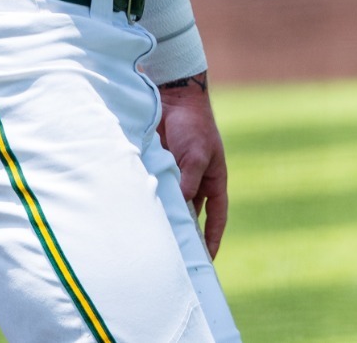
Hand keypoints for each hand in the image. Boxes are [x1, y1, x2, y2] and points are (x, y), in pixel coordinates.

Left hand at [156, 72, 228, 256]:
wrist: (171, 98)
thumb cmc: (193, 124)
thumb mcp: (196, 154)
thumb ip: (189, 180)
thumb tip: (179, 206)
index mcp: (213, 180)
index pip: (217, 216)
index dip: (213, 237)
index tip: (208, 259)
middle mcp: (195, 182)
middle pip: (192, 215)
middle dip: (186, 234)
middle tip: (177, 257)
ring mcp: (176, 177)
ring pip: (171, 205)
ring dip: (165, 217)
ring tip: (155, 240)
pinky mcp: (158, 169)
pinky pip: (154, 190)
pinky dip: (149, 201)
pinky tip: (139, 214)